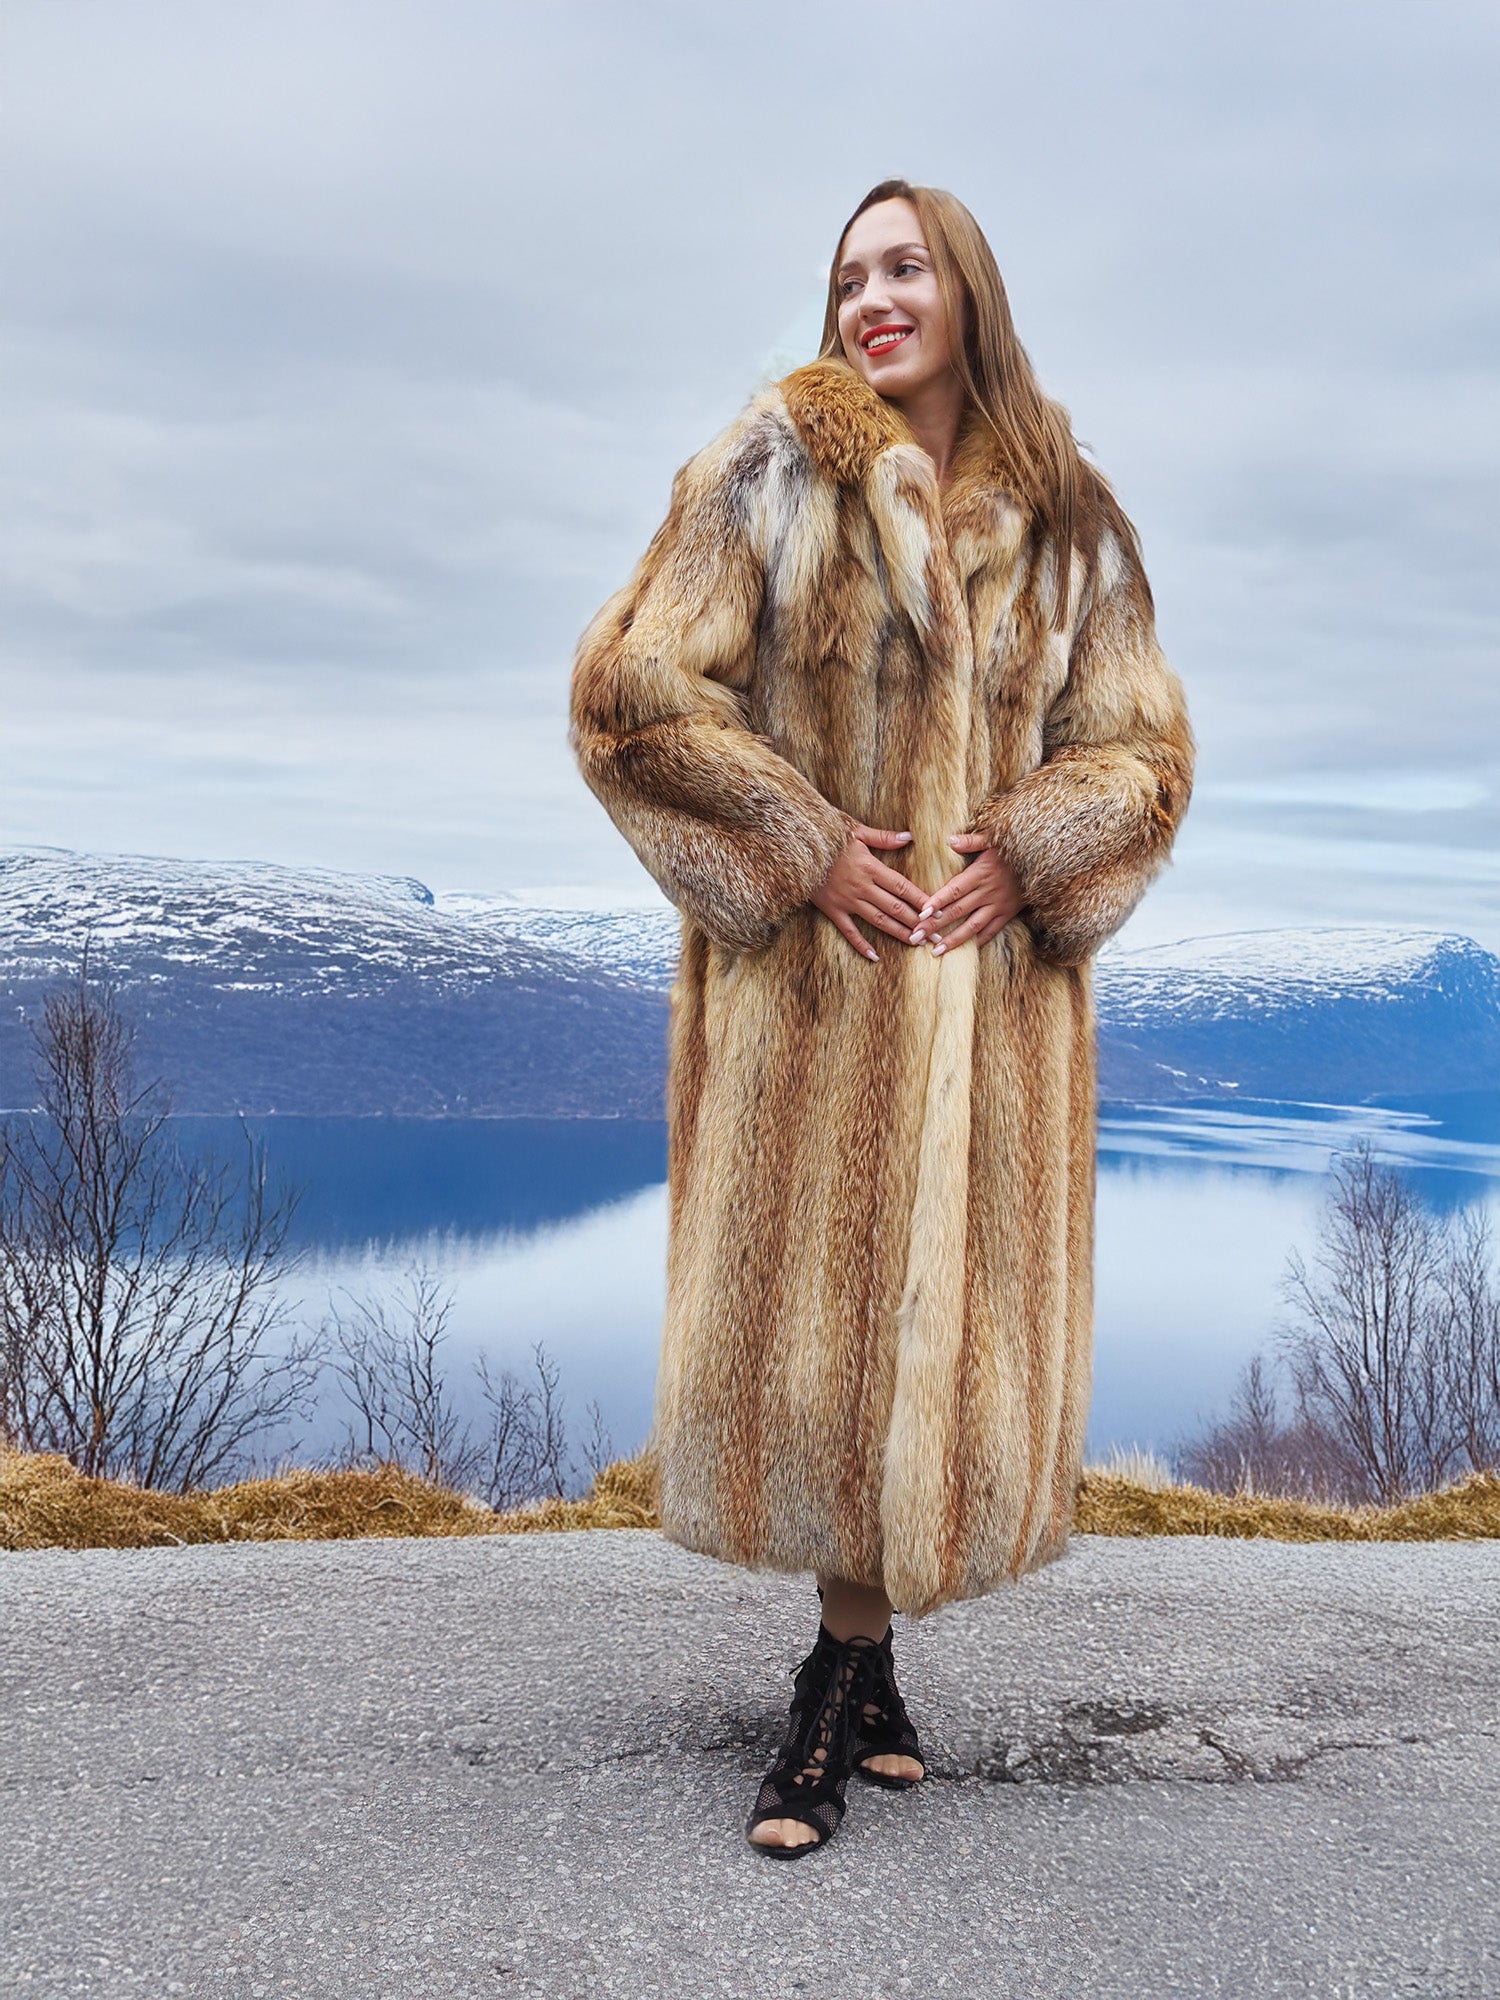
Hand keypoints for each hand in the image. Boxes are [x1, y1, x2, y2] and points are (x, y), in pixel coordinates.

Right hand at [810, 823, 926, 961]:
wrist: (793, 848)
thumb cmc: (825, 834)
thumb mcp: (855, 830)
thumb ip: (883, 837)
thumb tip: (908, 837)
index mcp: (870, 867)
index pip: (902, 887)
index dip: (921, 900)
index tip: (938, 910)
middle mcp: (862, 887)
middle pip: (896, 907)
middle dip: (918, 922)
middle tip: (935, 935)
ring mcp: (847, 900)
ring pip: (879, 920)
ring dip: (899, 933)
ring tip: (916, 944)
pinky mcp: (832, 909)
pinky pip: (849, 931)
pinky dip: (862, 945)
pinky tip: (875, 957)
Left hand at [909, 833, 1023, 954]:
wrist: (1046, 861)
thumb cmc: (1015, 847)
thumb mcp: (994, 838)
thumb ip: (972, 840)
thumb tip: (950, 840)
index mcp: (981, 873)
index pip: (954, 890)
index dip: (937, 902)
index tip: (920, 913)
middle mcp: (988, 892)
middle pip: (957, 911)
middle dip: (935, 925)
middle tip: (916, 937)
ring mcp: (999, 905)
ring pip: (972, 926)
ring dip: (953, 940)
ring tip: (935, 951)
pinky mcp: (1008, 913)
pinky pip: (991, 931)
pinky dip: (977, 941)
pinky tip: (963, 950)